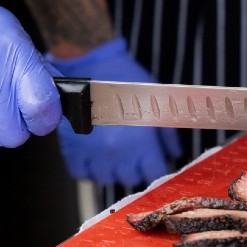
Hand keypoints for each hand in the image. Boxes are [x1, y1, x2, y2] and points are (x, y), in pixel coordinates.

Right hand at [50, 37, 181, 186]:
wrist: (89, 66)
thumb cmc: (125, 81)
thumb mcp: (156, 102)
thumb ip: (168, 133)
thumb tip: (175, 152)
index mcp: (141, 143)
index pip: (155, 173)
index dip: (158, 168)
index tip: (156, 162)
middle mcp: (117, 153)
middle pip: (132, 179)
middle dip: (137, 170)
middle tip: (137, 158)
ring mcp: (93, 154)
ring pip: (107, 179)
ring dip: (114, 171)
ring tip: (117, 157)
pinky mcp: (72, 150)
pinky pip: (81, 174)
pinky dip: (90, 169)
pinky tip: (97, 158)